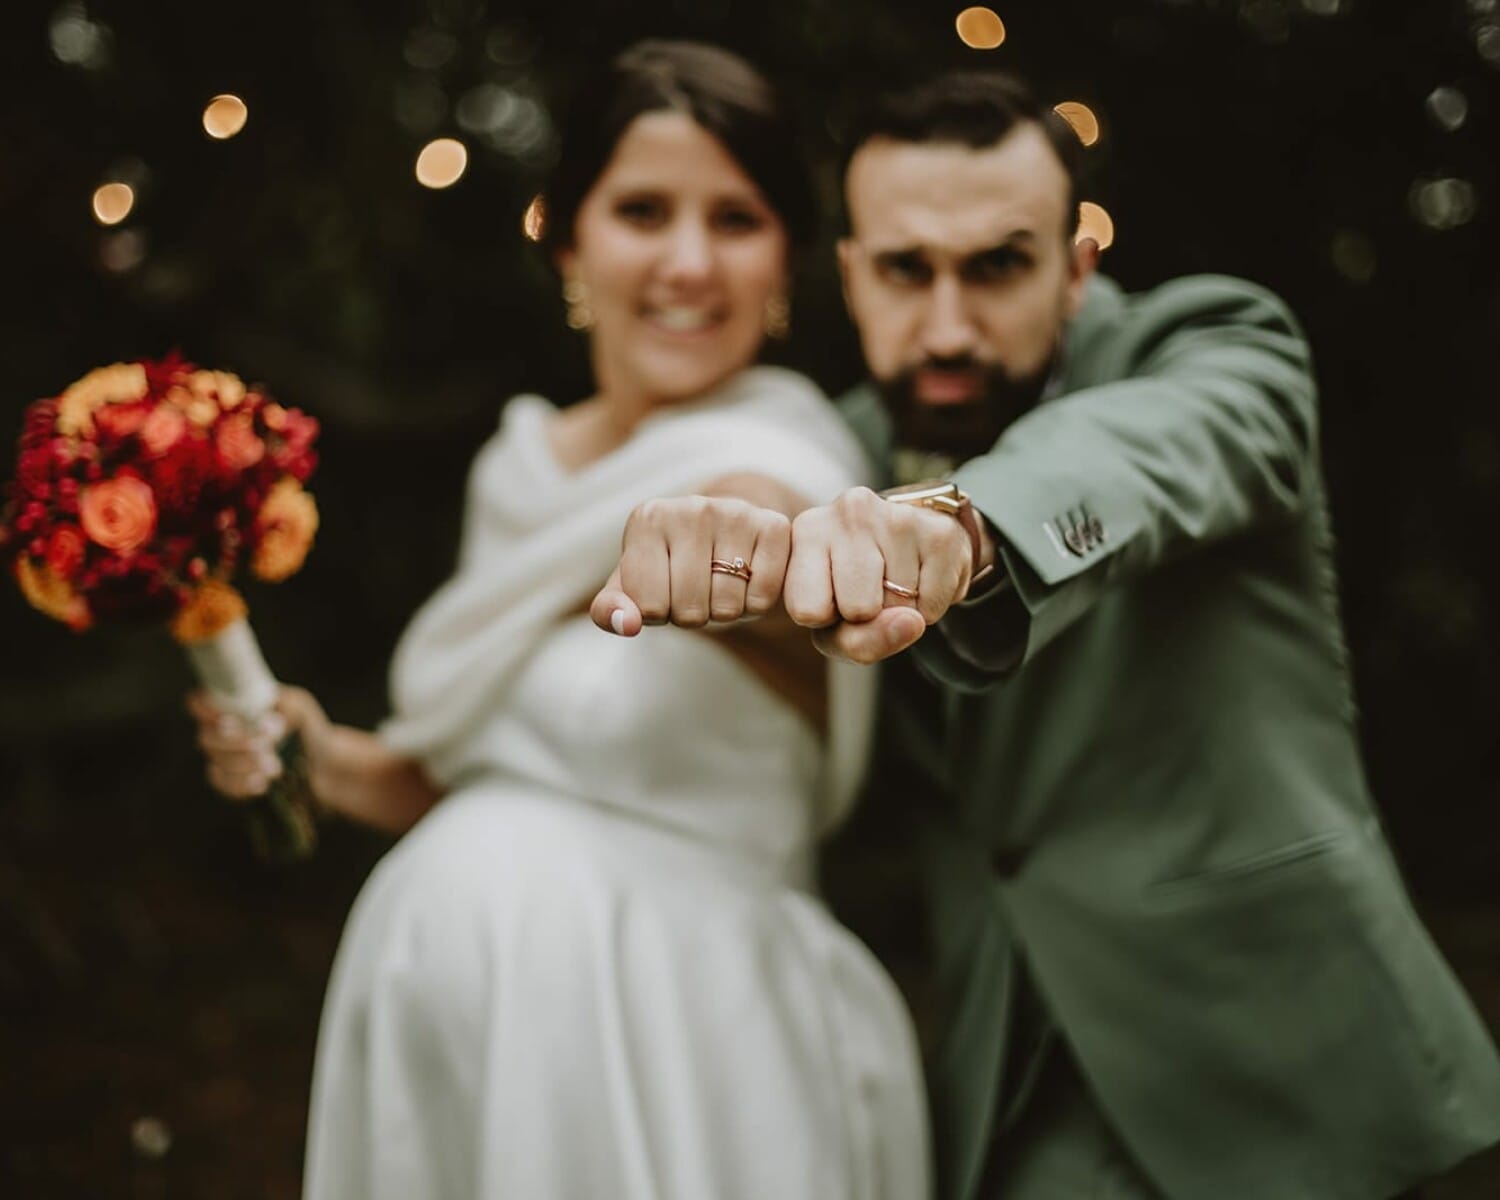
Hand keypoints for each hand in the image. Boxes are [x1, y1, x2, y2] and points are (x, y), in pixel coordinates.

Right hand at [188, 685, 328, 800]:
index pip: (199, 702)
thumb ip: (281, 708)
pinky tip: (263, 782)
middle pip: (205, 737)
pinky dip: (242, 784)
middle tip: (264, 745)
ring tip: (275, 765)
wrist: (322, 765)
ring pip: (215, 762)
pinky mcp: (232, 783)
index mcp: (233, 704)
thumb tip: (263, 724)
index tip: (229, 718)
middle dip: (234, 743)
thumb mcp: (299, 708)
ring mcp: (225, 758)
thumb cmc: (306, 728)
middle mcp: (222, 731)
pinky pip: (224, 785)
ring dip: (244, 764)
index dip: (205, 709)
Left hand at [590, 496, 791, 634]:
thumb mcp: (631, 586)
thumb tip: (626, 624)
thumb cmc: (669, 565)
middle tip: (695, 591)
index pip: (647, 606)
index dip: (657, 613)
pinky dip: (755, 604)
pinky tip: (747, 580)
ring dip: (724, 612)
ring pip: (727, 607)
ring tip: (720, 585)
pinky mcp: (773, 525)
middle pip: (689, 609)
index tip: (663, 590)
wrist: (722, 529)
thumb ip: (610, 610)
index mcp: (648, 518)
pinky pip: (762, 597)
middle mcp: (692, 507)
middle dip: (691, 615)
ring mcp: (735, 513)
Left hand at [784, 486, 973, 664]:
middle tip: (872, 589)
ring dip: (903, 610)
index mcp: (807, 530)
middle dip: (869, 616)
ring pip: (900, 608)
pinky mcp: (941, 531)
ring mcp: (898, 516)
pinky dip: (931, 605)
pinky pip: (934, 604)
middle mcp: (849, 511)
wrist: (913, 543)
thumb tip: (913, 621)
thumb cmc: (858, 587)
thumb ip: (858, 643)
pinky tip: (922, 575)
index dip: (825, 620)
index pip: (807, 610)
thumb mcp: (835, 625)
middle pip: (858, 610)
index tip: (831, 597)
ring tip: (898, 579)